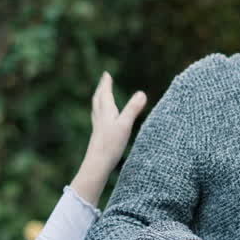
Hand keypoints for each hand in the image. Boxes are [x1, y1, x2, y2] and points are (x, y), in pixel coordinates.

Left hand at [70, 72, 146, 205]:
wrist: (96, 165)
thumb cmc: (110, 145)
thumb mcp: (125, 125)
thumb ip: (133, 109)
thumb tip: (142, 93)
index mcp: (106, 113)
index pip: (105, 94)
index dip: (106, 84)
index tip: (106, 74)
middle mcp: (100, 118)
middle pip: (98, 100)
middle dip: (102, 89)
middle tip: (104, 81)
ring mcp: (98, 128)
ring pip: (97, 110)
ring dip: (99, 100)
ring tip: (101, 97)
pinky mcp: (98, 137)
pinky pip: (98, 120)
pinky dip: (101, 114)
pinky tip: (103, 121)